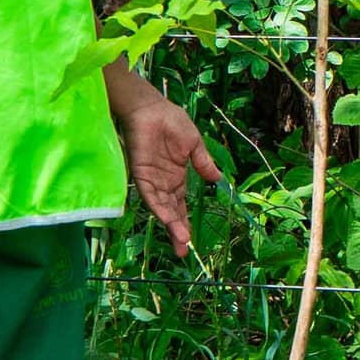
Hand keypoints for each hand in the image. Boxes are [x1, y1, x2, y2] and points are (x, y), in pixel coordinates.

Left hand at [112, 86, 222, 255]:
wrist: (151, 108)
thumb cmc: (171, 121)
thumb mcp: (194, 145)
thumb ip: (203, 164)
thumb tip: (218, 179)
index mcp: (176, 178)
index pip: (180, 206)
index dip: (184, 223)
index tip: (190, 241)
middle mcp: (163, 184)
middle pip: (171, 213)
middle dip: (177, 231)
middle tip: (183, 252)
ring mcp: (152, 179)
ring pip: (161, 208)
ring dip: (170, 224)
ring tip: (180, 240)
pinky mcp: (141, 172)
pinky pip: (148, 194)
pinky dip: (158, 207)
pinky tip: (166, 219)